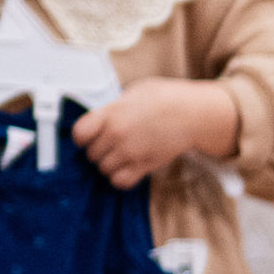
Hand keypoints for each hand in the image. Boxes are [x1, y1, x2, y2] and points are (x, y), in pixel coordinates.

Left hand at [73, 78, 241, 189]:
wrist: (193, 113)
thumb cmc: (167, 98)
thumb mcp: (133, 93)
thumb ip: (114, 108)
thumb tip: (104, 118)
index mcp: (112, 113)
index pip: (79, 134)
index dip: (82, 137)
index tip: (88, 136)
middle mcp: (118, 134)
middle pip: (92, 154)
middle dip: (98, 151)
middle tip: (108, 145)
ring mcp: (131, 152)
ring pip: (104, 169)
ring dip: (109, 165)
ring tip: (119, 156)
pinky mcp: (144, 165)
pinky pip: (121, 181)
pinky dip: (120, 178)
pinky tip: (127, 168)